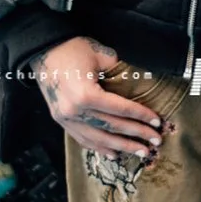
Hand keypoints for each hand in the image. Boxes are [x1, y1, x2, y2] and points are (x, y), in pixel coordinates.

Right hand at [36, 35, 164, 162]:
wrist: (42, 49)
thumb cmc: (72, 48)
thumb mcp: (100, 55)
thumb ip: (120, 71)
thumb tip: (140, 82)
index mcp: (85, 94)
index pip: (121, 109)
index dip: (141, 116)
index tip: (158, 122)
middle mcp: (74, 111)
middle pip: (112, 127)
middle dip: (137, 136)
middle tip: (156, 142)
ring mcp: (65, 119)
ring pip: (98, 139)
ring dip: (121, 147)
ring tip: (140, 152)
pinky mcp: (60, 121)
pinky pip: (83, 139)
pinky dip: (99, 148)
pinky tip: (114, 154)